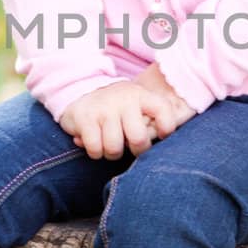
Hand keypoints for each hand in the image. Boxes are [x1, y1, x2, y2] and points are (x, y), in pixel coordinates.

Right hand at [59, 66, 195, 159]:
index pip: (163, 110)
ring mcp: (104, 107)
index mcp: (141, 95)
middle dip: (135, 151)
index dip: (167, 128)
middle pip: (138, 139)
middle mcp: (124, 98)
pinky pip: (96, 149)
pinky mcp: (85, 118)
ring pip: (114, 148)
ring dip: (111, 153)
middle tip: (129, 146)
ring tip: (108, 144)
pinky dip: (95, 153)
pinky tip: (94, 143)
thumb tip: (165, 144)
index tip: (162, 136)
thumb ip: (149, 122)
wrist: (80, 99)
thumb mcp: (135, 108)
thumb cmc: (116, 112)